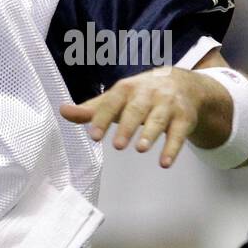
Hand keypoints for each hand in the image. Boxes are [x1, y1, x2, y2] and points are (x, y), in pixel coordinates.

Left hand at [60, 67, 227, 169]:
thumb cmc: (142, 95)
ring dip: (150, 133)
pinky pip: (178, 133)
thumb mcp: (117, 99)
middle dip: (128, 126)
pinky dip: (172, 148)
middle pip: (137, 109)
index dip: (102, 118)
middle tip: (118, 146)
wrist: (183, 84)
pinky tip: (165, 162)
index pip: (112, 102)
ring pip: (159, 119)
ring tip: (141, 149)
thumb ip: (92, 109)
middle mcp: (148, 94)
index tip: (93, 135)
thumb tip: (63, 111)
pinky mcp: (184, 118)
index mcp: (127, 89)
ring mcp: (168, 105)